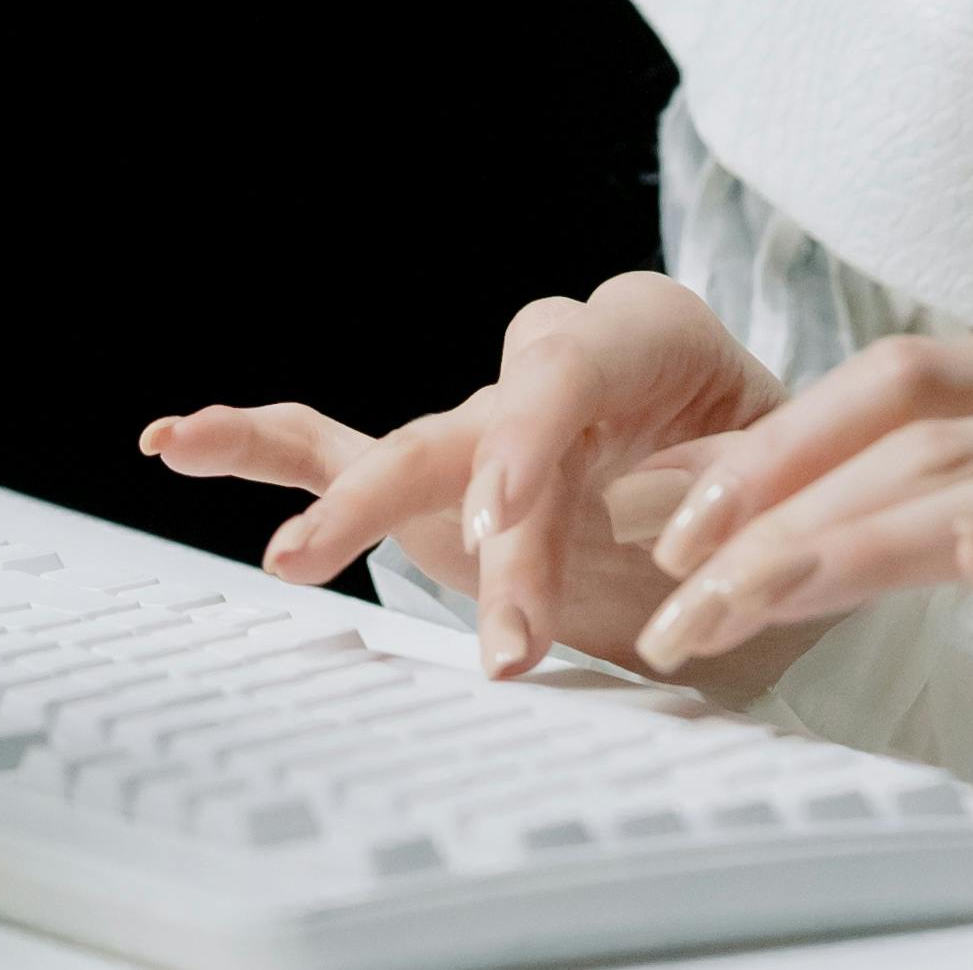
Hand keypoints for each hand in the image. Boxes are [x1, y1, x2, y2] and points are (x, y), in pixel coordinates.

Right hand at [143, 272, 819, 688]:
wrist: (784, 504)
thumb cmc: (795, 490)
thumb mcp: (796, 497)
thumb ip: (747, 516)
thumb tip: (690, 554)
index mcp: (656, 341)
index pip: (578, 365)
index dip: (538, 435)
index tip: (516, 516)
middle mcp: (558, 369)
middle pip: (496, 425)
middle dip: (490, 526)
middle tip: (502, 632)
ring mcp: (488, 422)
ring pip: (414, 446)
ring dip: (365, 517)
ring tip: (291, 562)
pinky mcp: (438, 478)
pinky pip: (335, 444)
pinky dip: (256, 443)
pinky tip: (175, 439)